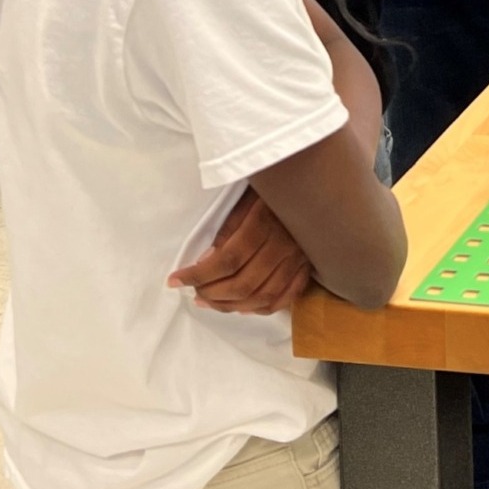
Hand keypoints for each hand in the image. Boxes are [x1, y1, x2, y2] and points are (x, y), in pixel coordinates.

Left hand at [169, 189, 313, 314]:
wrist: (314, 181)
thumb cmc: (273, 186)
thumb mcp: (245, 197)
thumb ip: (227, 228)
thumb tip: (205, 261)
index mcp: (265, 223)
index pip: (227, 260)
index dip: (198, 275)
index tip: (175, 280)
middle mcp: (284, 245)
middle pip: (243, 283)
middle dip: (211, 294)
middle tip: (194, 294)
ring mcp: (299, 258)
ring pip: (263, 296)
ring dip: (232, 306)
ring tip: (210, 302)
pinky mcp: (309, 265)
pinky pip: (286, 297)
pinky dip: (262, 308)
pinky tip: (243, 307)